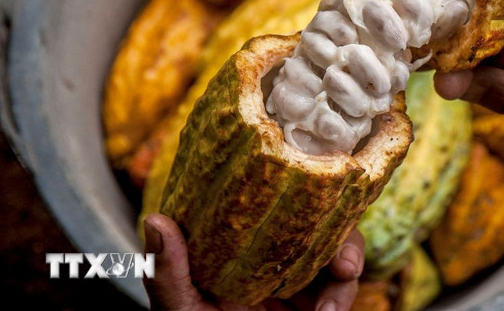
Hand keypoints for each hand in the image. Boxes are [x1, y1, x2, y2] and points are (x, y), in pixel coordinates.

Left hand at [142, 213, 363, 310]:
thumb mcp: (180, 309)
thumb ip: (168, 273)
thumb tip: (157, 218)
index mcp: (244, 249)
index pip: (280, 210)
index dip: (301, 203)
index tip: (312, 209)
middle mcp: (277, 260)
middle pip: (323, 229)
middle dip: (344, 242)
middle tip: (345, 265)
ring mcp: (299, 286)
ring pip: (341, 260)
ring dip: (346, 277)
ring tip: (331, 310)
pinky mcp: (315, 305)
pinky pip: (340, 291)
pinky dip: (342, 298)